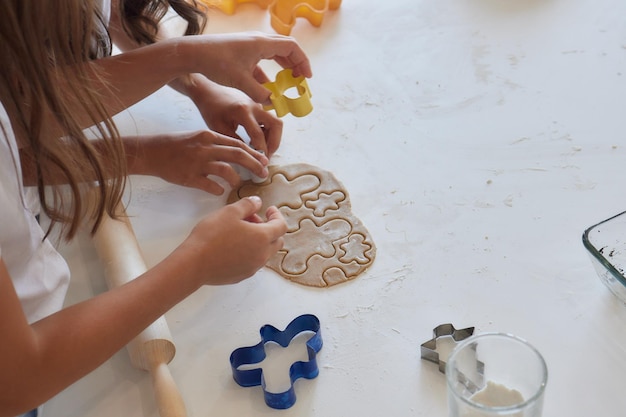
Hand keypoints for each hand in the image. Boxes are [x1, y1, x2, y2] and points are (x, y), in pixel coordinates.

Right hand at [127, 130, 268, 194]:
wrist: (151, 152)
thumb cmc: (176, 145)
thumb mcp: (198, 138)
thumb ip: (217, 144)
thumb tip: (238, 153)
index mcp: (209, 136)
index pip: (238, 143)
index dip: (254, 153)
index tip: (264, 160)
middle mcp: (205, 148)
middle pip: (237, 155)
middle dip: (254, 165)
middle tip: (263, 174)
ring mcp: (197, 163)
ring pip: (226, 171)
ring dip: (236, 179)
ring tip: (238, 184)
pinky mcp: (189, 177)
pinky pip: (210, 185)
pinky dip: (218, 189)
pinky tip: (220, 191)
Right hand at [180, 196, 286, 284]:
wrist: (194, 263)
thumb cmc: (211, 235)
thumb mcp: (229, 211)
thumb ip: (248, 205)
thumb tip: (257, 203)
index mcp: (262, 238)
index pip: (281, 226)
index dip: (277, 216)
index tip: (270, 210)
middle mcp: (262, 255)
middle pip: (277, 241)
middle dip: (268, 228)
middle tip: (252, 219)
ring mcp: (253, 267)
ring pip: (265, 252)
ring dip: (259, 241)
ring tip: (240, 232)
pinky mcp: (242, 275)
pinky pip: (253, 262)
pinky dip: (251, 252)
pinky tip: (234, 246)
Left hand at [183, 32, 311, 103]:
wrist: (192, 54)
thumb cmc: (216, 63)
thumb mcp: (240, 81)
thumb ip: (259, 93)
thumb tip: (272, 102)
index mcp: (262, 43)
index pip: (292, 48)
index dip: (303, 62)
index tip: (306, 77)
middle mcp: (258, 41)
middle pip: (285, 48)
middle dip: (295, 64)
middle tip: (301, 80)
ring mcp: (249, 45)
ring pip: (273, 53)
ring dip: (283, 67)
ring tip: (288, 82)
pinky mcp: (241, 52)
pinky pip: (261, 60)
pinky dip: (267, 72)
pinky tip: (267, 87)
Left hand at [185, 77, 282, 156]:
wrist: (210, 91)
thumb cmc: (211, 109)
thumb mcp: (219, 128)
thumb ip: (234, 142)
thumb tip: (248, 157)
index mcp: (242, 111)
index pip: (258, 135)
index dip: (261, 151)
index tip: (260, 163)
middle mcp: (254, 106)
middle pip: (276, 125)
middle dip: (275, 143)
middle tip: (266, 156)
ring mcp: (258, 105)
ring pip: (276, 122)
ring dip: (273, 138)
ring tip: (262, 150)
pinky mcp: (259, 106)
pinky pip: (270, 120)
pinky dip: (268, 132)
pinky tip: (257, 140)